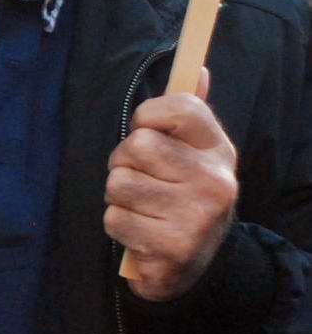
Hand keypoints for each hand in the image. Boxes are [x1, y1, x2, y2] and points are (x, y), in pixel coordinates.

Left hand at [107, 68, 237, 302]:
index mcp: (218, 150)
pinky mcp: (174, 246)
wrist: (195, 264)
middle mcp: (214, 180)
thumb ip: (188, 114)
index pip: (176, 107)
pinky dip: (119, 227)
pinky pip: (114, 218)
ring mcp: (197, 215)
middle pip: (135, 146)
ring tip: (144, 209)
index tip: (149, 134)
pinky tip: (142, 234)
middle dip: (124, 164)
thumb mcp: (193, 154)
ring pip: (118, 183)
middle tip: (143, 182)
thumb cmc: (182, 197)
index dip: (146, 118)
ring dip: (119, 198)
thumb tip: (198, 69)